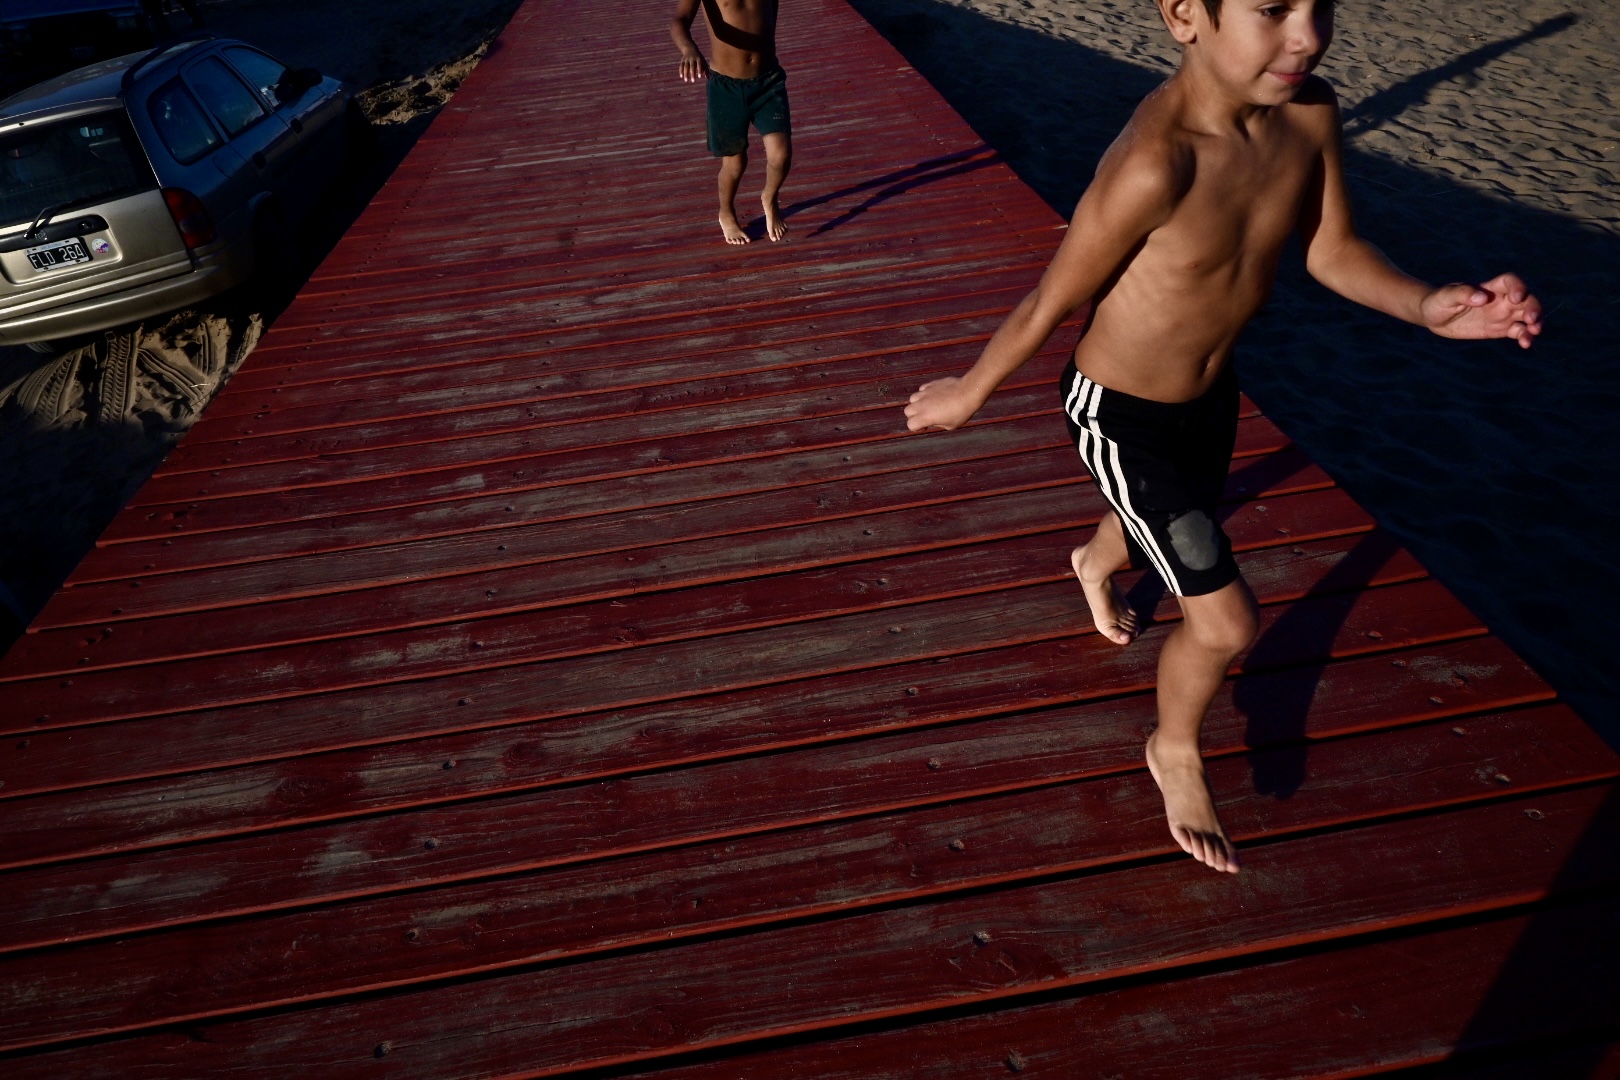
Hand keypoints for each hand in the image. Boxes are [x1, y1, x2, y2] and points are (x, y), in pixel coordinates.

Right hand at [678, 50, 707, 82]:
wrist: (690, 49)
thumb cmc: (699, 58)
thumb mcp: (703, 62)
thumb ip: (706, 70)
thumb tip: (708, 78)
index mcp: (698, 59)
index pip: (699, 65)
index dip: (699, 71)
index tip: (699, 77)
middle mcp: (692, 58)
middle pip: (692, 67)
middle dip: (692, 74)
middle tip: (693, 81)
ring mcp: (687, 59)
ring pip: (685, 67)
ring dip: (685, 74)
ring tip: (686, 80)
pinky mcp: (682, 60)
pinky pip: (681, 66)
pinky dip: (681, 71)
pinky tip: (681, 77)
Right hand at [904, 376, 984, 431]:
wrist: (969, 392)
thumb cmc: (962, 412)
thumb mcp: (950, 425)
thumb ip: (937, 424)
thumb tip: (932, 420)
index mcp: (926, 417)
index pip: (910, 424)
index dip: (917, 428)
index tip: (926, 427)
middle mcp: (922, 404)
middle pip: (907, 411)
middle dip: (914, 415)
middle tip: (926, 417)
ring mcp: (926, 393)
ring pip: (912, 398)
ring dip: (918, 403)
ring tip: (929, 406)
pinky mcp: (931, 384)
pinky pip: (922, 389)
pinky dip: (925, 394)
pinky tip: (934, 396)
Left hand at [1421, 272, 1542, 348]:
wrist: (1433, 317)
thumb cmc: (1438, 301)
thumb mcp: (1446, 297)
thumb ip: (1463, 294)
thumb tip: (1483, 298)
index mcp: (1489, 287)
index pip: (1510, 282)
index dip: (1518, 287)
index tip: (1516, 299)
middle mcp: (1500, 299)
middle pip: (1525, 299)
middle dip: (1533, 307)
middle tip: (1531, 320)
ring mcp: (1502, 314)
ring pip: (1526, 316)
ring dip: (1535, 323)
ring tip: (1534, 332)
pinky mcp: (1499, 329)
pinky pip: (1518, 331)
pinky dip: (1525, 336)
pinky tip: (1525, 344)